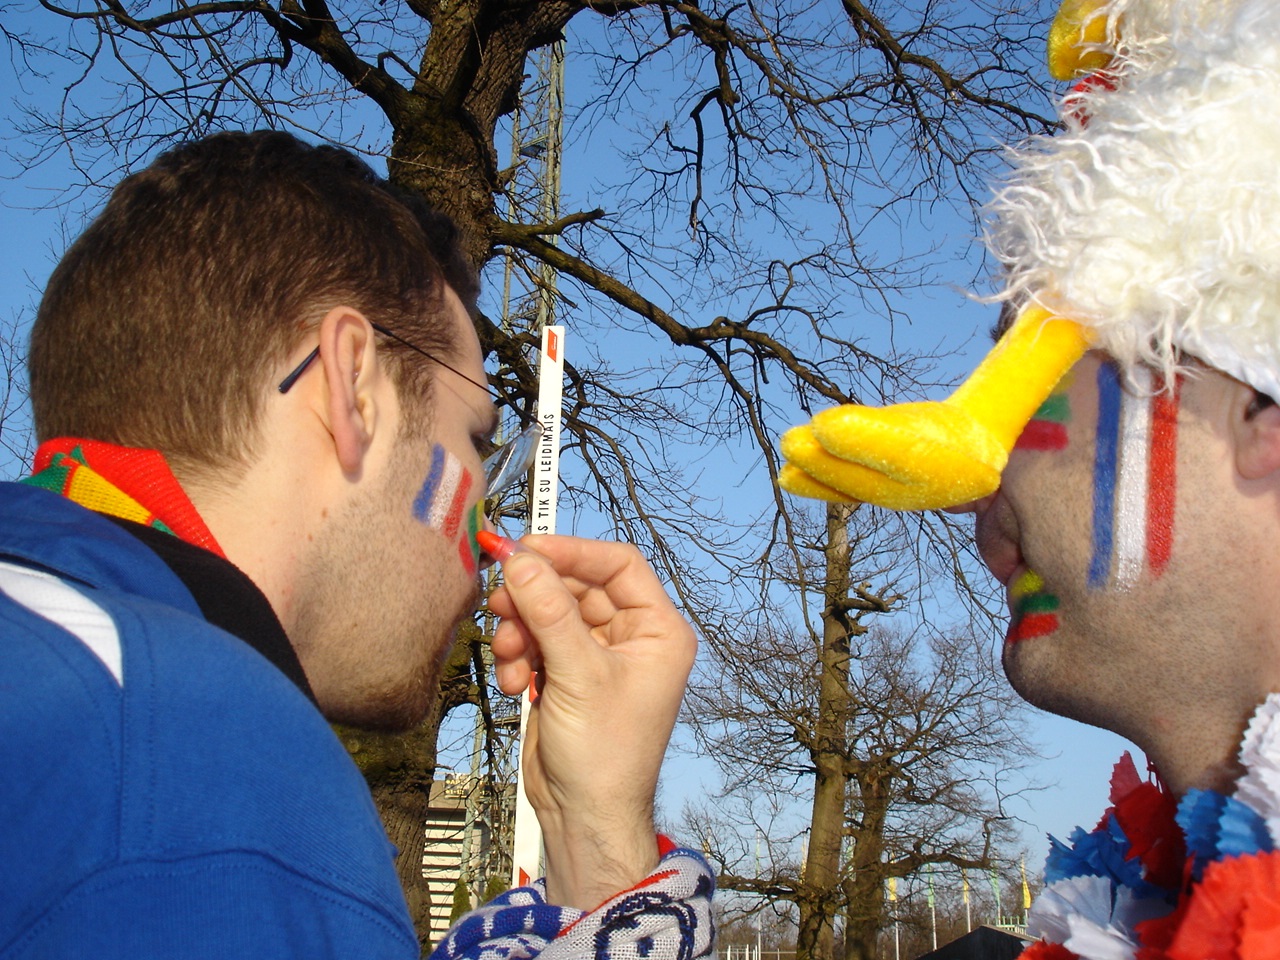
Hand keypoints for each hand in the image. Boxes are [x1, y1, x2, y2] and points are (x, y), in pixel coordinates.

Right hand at [486, 535, 696, 909]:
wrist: (584, 817)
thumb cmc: (605, 756)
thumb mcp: (579, 675)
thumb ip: (549, 612)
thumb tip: (522, 561)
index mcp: (658, 631)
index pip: (617, 565)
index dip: (572, 552)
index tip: (528, 549)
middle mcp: (631, 638)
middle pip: (576, 587)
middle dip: (536, 595)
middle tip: (500, 598)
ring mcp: (597, 656)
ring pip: (549, 613)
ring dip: (521, 628)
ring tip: (508, 653)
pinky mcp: (566, 675)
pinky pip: (536, 641)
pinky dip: (518, 654)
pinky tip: (512, 682)